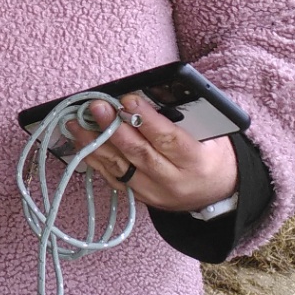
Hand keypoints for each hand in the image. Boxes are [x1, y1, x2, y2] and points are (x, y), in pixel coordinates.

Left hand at [66, 93, 237, 212]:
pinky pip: (112, 178)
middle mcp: (173, 180)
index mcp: (195, 161)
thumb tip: (145, 95)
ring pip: (120, 168)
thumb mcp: (210, 133)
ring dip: (95, 143)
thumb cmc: (211, 154)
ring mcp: (154, 192)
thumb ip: (182, 118)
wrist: (217, 191)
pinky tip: (81, 142)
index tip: (127, 100)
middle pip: (139, 153)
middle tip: (96, 107)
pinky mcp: (140, 198)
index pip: (168, 139)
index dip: (146, 119)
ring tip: (76, 123)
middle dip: (114, 128)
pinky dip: (95, 159)